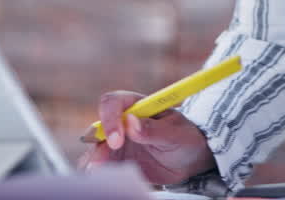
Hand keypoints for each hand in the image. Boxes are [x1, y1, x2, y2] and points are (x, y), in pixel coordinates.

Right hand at [78, 91, 215, 185]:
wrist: (190, 159)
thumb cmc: (185, 138)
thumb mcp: (176, 133)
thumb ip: (154, 129)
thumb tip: (131, 122)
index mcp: (136, 105)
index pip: (113, 103)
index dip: (110, 119)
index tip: (117, 140)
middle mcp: (122, 122)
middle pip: (99, 128)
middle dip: (97, 146)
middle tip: (100, 164)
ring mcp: (117, 142)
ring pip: (97, 149)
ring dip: (94, 161)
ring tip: (98, 175)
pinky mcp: (118, 160)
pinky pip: (103, 166)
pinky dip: (100, 173)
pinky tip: (104, 181)